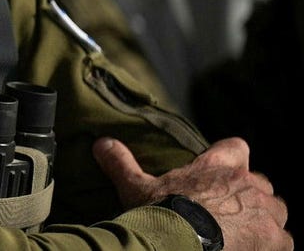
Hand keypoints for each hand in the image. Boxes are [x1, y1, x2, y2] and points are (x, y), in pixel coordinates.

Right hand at [93, 136, 291, 249]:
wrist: (181, 243)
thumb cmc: (161, 212)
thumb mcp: (135, 187)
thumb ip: (121, 163)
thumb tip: (100, 143)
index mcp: (219, 166)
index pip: (236, 147)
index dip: (230, 157)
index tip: (221, 170)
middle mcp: (249, 184)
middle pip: (260, 185)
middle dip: (248, 198)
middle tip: (226, 214)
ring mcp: (266, 213)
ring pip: (275, 213)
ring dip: (263, 222)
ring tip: (242, 237)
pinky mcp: (276, 240)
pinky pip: (283, 242)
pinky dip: (271, 248)